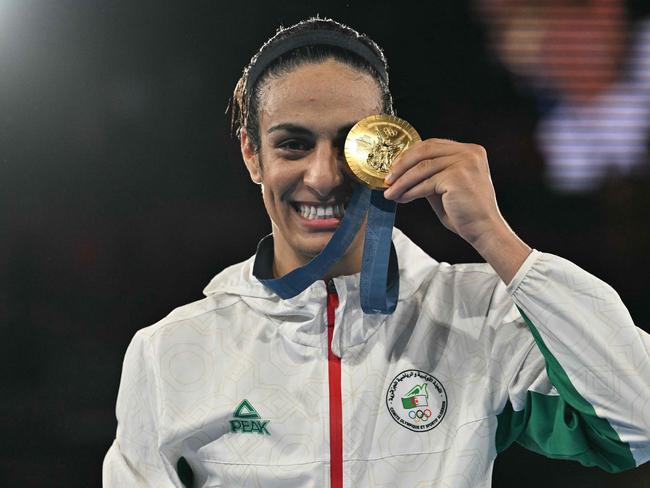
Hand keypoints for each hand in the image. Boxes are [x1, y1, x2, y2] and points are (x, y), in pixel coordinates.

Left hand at [383, 139, 501, 245]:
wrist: (483, 230)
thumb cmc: (464, 212)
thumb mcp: (445, 186)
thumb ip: (430, 174)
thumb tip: (401, 170)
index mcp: (470, 150)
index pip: (432, 144)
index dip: (409, 154)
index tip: (393, 167)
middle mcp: (469, 152)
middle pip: (425, 150)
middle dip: (402, 164)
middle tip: (387, 179)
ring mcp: (465, 162)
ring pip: (422, 167)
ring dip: (402, 181)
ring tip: (390, 192)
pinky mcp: (457, 177)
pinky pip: (425, 183)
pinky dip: (410, 191)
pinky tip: (401, 198)